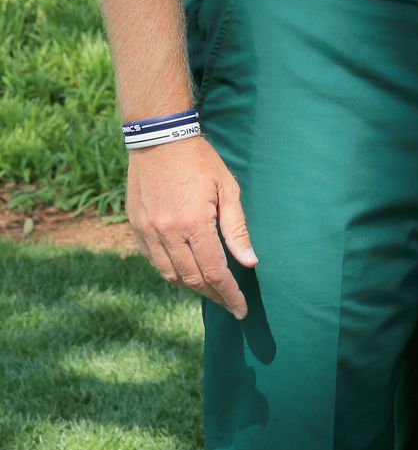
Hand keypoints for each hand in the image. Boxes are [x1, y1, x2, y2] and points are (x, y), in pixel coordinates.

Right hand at [126, 136, 257, 317]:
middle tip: (229, 302)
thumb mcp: (227, 188)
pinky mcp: (136, 228)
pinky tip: (185, 271)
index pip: (214, 272)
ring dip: (191, 287)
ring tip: (210, 290)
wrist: (159, 138)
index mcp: (194, 223)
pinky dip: (171, 272)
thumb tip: (249, 262)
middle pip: (191, 279)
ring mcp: (148, 232)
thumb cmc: (200, 160)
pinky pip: (154, 262)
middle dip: (213, 295)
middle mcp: (168, 233)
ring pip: (170, 275)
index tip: (241, 310)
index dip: (229, 295)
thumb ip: (236, 228)